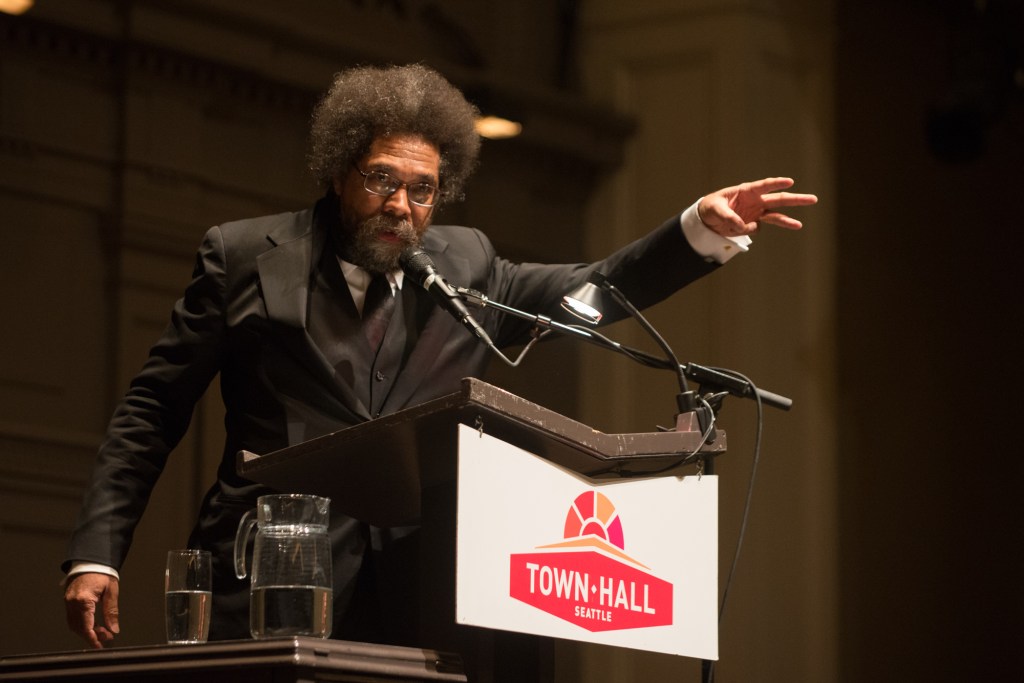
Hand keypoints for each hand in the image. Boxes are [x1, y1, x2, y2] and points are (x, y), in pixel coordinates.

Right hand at [64, 572, 119, 647]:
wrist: (91, 560)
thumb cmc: (102, 573)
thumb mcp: (111, 591)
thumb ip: (111, 612)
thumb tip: (113, 629)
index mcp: (83, 600)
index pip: (86, 626)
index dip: (93, 638)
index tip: (100, 646)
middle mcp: (72, 603)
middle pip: (79, 627)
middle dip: (92, 635)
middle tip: (106, 637)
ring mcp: (67, 602)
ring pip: (74, 624)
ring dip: (86, 631)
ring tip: (101, 631)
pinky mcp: (67, 601)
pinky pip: (72, 618)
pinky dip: (82, 624)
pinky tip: (93, 624)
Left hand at [697, 177, 817, 237]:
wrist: (706, 220)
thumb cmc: (710, 207)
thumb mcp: (714, 209)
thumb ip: (728, 216)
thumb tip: (741, 226)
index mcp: (747, 190)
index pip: (764, 185)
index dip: (777, 183)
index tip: (789, 181)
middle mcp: (755, 200)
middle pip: (779, 199)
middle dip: (796, 199)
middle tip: (813, 199)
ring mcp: (756, 212)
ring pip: (776, 215)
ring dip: (787, 221)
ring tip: (799, 226)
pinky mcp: (753, 224)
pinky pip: (757, 229)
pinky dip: (749, 230)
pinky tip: (736, 228)